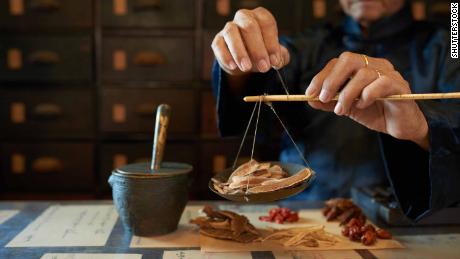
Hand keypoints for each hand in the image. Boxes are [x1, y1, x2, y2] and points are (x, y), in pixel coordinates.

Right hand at [211, 7, 289, 75]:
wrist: (245, 62)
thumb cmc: (261, 53)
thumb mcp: (274, 55)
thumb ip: (281, 57)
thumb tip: (279, 60)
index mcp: (260, 16)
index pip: (266, 24)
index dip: (272, 43)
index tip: (275, 61)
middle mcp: (244, 17)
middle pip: (250, 27)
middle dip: (258, 49)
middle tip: (264, 67)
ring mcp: (229, 28)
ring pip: (231, 33)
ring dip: (240, 52)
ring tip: (246, 67)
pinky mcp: (218, 40)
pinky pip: (219, 45)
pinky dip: (225, 56)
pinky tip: (233, 66)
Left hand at [305, 51, 428, 149]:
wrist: (400, 127)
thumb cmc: (374, 112)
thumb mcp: (346, 107)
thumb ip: (329, 102)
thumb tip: (309, 99)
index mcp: (361, 66)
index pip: (338, 62)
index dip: (322, 76)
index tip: (310, 93)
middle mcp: (375, 65)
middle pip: (349, 60)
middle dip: (332, 80)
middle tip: (324, 98)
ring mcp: (389, 73)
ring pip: (363, 74)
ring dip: (347, 94)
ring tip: (341, 110)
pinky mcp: (400, 86)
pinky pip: (381, 84)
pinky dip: (367, 95)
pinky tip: (363, 106)